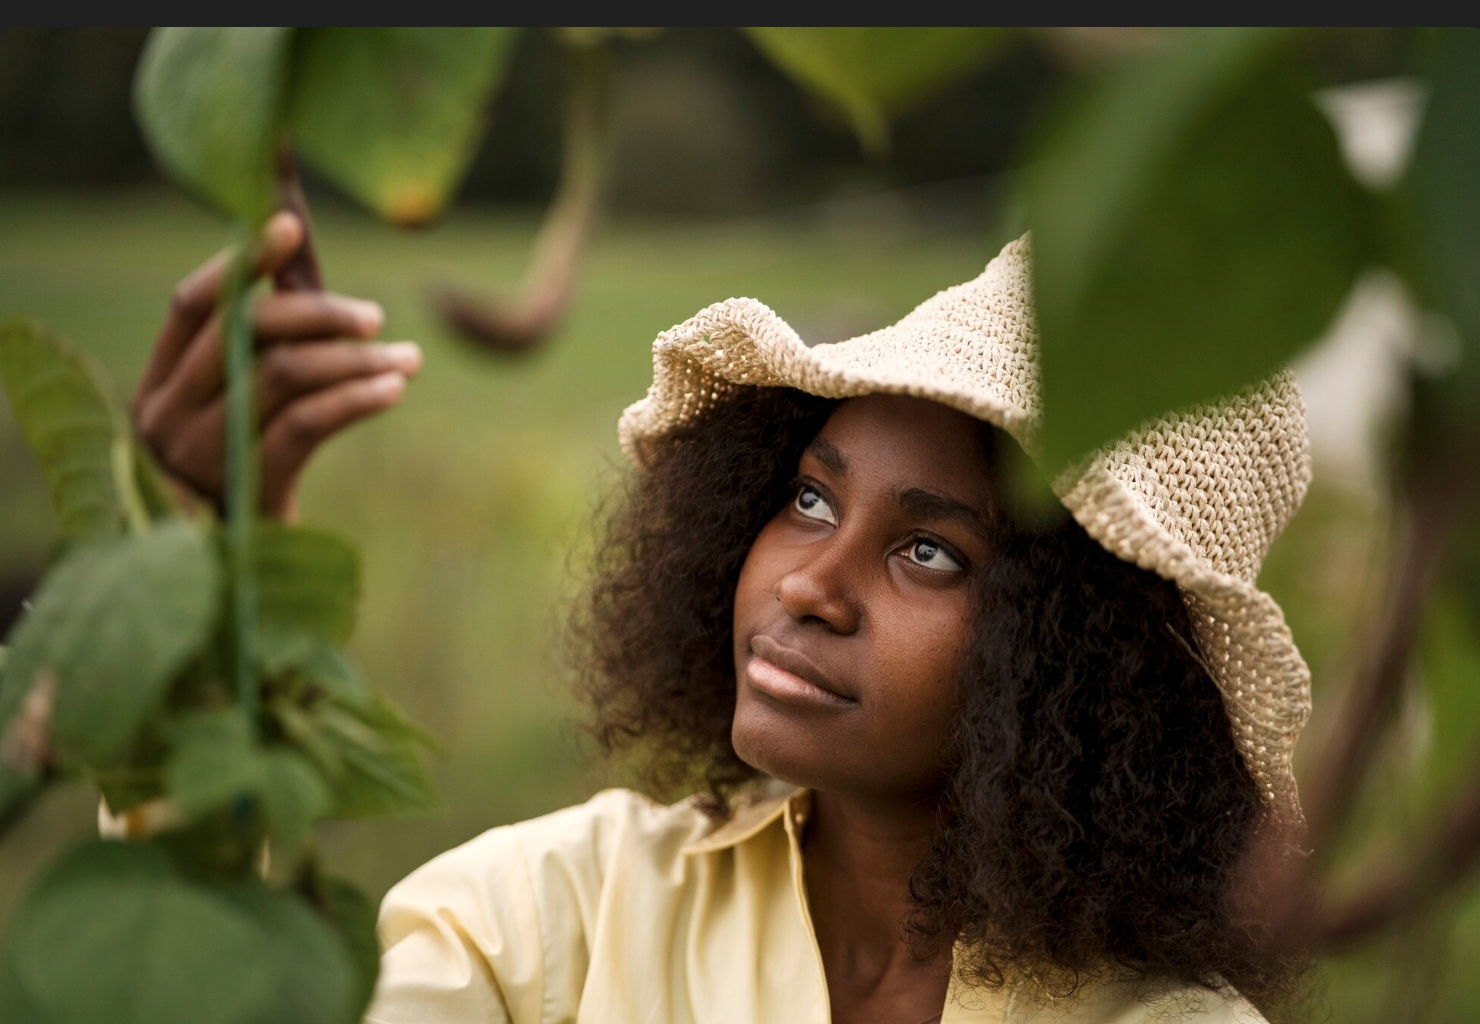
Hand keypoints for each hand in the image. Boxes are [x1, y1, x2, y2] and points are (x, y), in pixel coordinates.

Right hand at [133, 211, 421, 520]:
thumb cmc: (242, 479)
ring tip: (409, 358)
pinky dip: (356, 398)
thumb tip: (307, 280)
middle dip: (317, 314)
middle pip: (244, 332)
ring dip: (355, 358)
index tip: (291, 227)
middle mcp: (169, 412)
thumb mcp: (236, 415)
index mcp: (159, 383)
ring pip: (284, 375)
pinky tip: (393, 389)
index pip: (190, 305)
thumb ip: (259, 357)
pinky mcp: (249, 485)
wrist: (232, 576)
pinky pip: (307, 424)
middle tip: (374, 315)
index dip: (241, 261)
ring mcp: (204, 450)